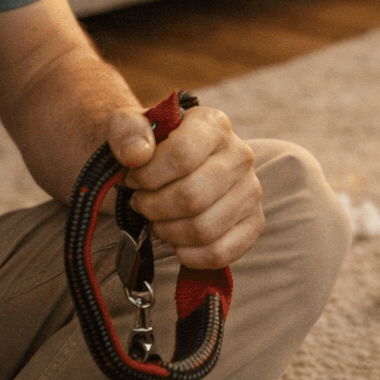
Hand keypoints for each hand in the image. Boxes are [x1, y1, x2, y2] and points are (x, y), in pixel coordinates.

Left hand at [107, 105, 263, 267]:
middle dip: (154, 207)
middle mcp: (240, 154)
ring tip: (158, 220)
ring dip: (168, 232)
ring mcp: (251, 190)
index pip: (182, 155)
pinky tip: (177, 242)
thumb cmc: (148, 149)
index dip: (148, 176)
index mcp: (213, 124)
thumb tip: (136, 154)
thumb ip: (125, 130)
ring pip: (203, 228)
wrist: (170, 168)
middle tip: (141, 204)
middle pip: (192, 196)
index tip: (133, 180)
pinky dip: (191, 255)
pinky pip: (221, 252)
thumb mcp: (127, 127)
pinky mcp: (254, 222)